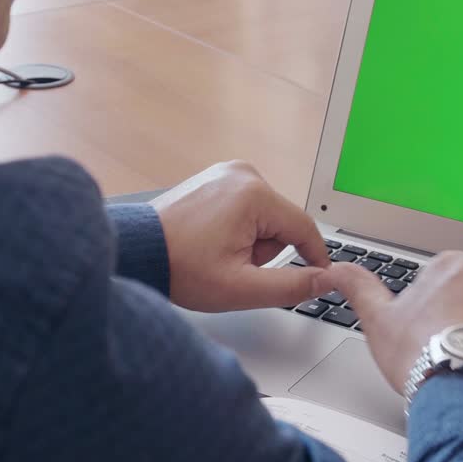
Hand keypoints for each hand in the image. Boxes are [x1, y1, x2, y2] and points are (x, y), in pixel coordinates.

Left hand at [151, 161, 331, 311]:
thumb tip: (325, 280)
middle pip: (281, 224)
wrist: (137, 252)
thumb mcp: (241, 288)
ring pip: (264, 218)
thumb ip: (291, 286)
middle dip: (264, 251)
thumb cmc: (180, 268)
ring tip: (215, 253)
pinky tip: (209, 241)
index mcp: (254, 195)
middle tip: (231, 265)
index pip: (304, 229)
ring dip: (249, 241)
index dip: (315, 258)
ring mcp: (227, 172)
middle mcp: (243, 174)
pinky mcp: (215, 178)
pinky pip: (245, 209)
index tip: (318, 278)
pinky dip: (235, 229)